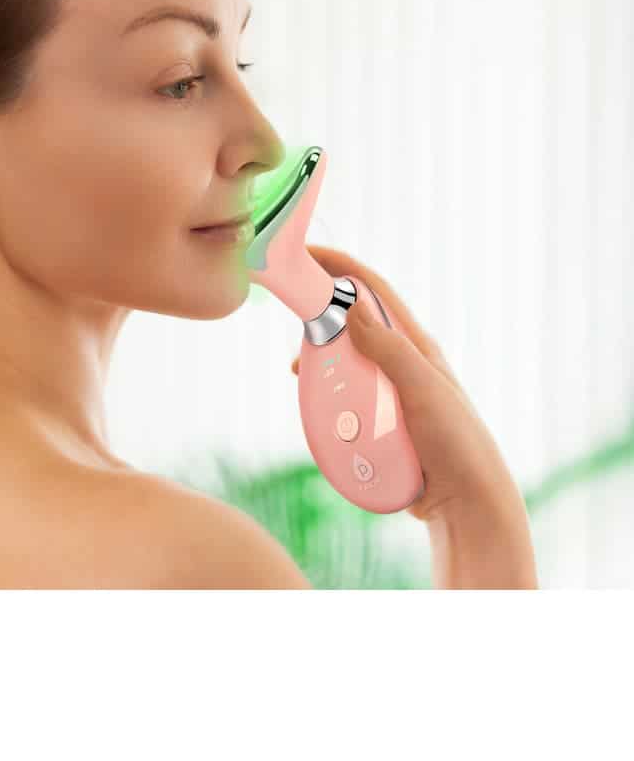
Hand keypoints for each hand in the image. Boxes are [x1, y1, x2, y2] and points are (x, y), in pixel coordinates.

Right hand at [290, 245, 537, 585]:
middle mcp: (403, 362)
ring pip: (344, 361)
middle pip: (351, 322)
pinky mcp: (381, 420)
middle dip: (319, 315)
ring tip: (298, 372)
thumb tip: (351, 304)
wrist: (468, 506)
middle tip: (292, 323)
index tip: (304, 254)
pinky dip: (326, 395)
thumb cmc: (457, 444)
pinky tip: (317, 407)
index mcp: (416, 345)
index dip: (339, 266)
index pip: (372, 289)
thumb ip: (389, 349)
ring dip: (319, 360)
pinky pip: (345, 397)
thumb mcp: (423, 391)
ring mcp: (391, 391)